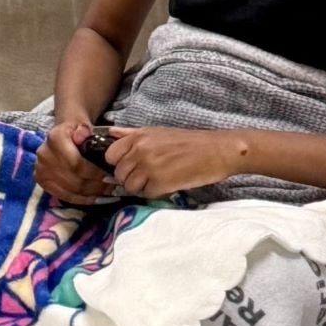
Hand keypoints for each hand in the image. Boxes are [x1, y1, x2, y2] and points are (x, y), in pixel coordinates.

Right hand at [35, 121, 110, 205]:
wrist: (61, 134)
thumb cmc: (76, 130)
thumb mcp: (82, 124)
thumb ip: (84, 129)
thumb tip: (83, 135)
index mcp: (55, 139)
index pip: (77, 164)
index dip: (95, 173)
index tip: (110, 175)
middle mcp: (44, 155)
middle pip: (74, 180)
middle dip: (96, 185)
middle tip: (112, 186)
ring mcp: (41, 170)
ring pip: (71, 190)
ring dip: (91, 194)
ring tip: (106, 191)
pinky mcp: (42, 182)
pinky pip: (65, 196)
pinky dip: (82, 199)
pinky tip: (95, 197)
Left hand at [105, 127, 245, 197]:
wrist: (215, 151)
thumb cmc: (187, 141)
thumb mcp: (156, 132)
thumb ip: (130, 134)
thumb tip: (110, 131)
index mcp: (138, 137)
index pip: (110, 155)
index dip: (117, 163)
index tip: (129, 165)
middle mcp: (140, 151)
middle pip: (119, 173)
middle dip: (129, 177)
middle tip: (146, 176)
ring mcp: (149, 167)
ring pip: (130, 186)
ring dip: (140, 187)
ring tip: (156, 180)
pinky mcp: (160, 183)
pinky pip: (145, 194)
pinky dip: (153, 193)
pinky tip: (165, 185)